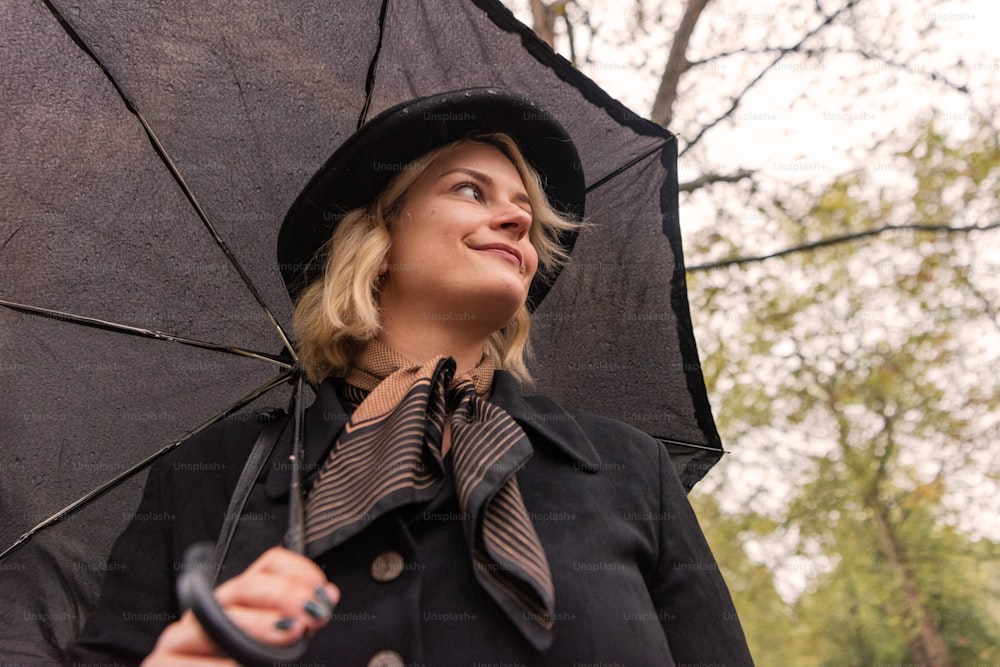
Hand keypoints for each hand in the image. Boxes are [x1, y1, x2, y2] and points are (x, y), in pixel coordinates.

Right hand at [142, 546, 338, 664]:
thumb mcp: (272, 647)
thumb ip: (297, 621)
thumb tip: (328, 596)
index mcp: (237, 603)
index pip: (268, 565)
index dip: (298, 573)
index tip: (323, 593)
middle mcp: (206, 612)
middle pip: (244, 587)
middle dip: (282, 597)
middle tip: (309, 618)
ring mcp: (178, 639)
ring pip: (219, 620)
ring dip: (258, 626)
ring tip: (289, 633)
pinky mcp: (159, 665)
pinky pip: (184, 660)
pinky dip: (217, 665)